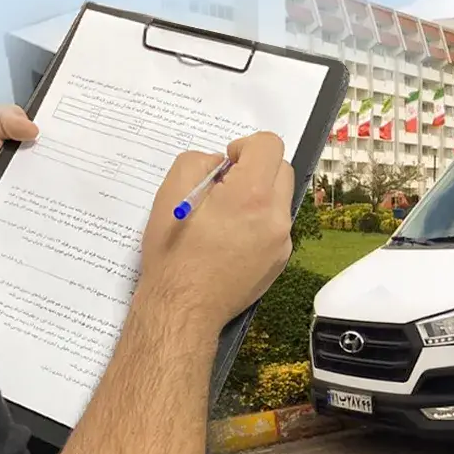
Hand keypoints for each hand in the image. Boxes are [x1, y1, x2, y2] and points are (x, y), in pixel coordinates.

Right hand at [137, 132, 293, 331]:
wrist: (183, 308)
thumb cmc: (174, 253)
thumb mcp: (171, 191)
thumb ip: (199, 161)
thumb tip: (222, 164)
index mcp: (251, 195)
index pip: (271, 145)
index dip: (245, 146)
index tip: (227, 163)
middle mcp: (276, 216)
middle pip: (281, 169)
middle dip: (255, 168)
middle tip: (223, 187)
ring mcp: (282, 241)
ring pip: (279, 199)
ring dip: (258, 195)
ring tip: (225, 215)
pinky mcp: (280, 260)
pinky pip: (276, 226)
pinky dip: (259, 221)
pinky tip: (231, 239)